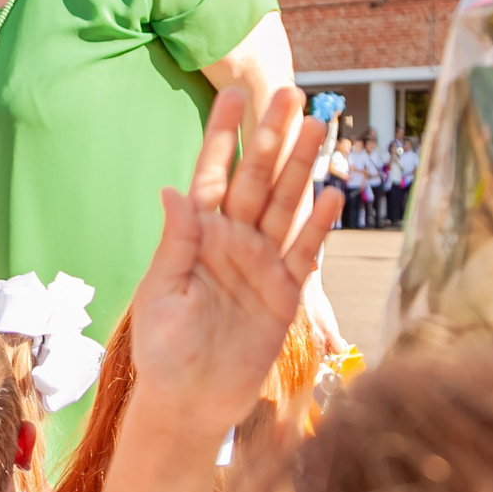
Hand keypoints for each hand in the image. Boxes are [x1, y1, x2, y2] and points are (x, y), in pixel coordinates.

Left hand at [129, 87, 337, 438]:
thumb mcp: (161, 293)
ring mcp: (261, 262)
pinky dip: (318, 224)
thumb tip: (172, 191)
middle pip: (256, 178)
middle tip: (291, 93)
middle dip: (272, 136)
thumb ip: (174, 243)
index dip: (222, 134)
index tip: (233, 92)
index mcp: (196, 234)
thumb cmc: (164, 350)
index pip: (210, 172)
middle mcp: (231, 240)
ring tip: (319, 127)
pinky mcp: (285, 291)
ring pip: (285, 205)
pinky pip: (304, 251)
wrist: (193, 400)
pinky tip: (331, 194)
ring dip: (301, 167)